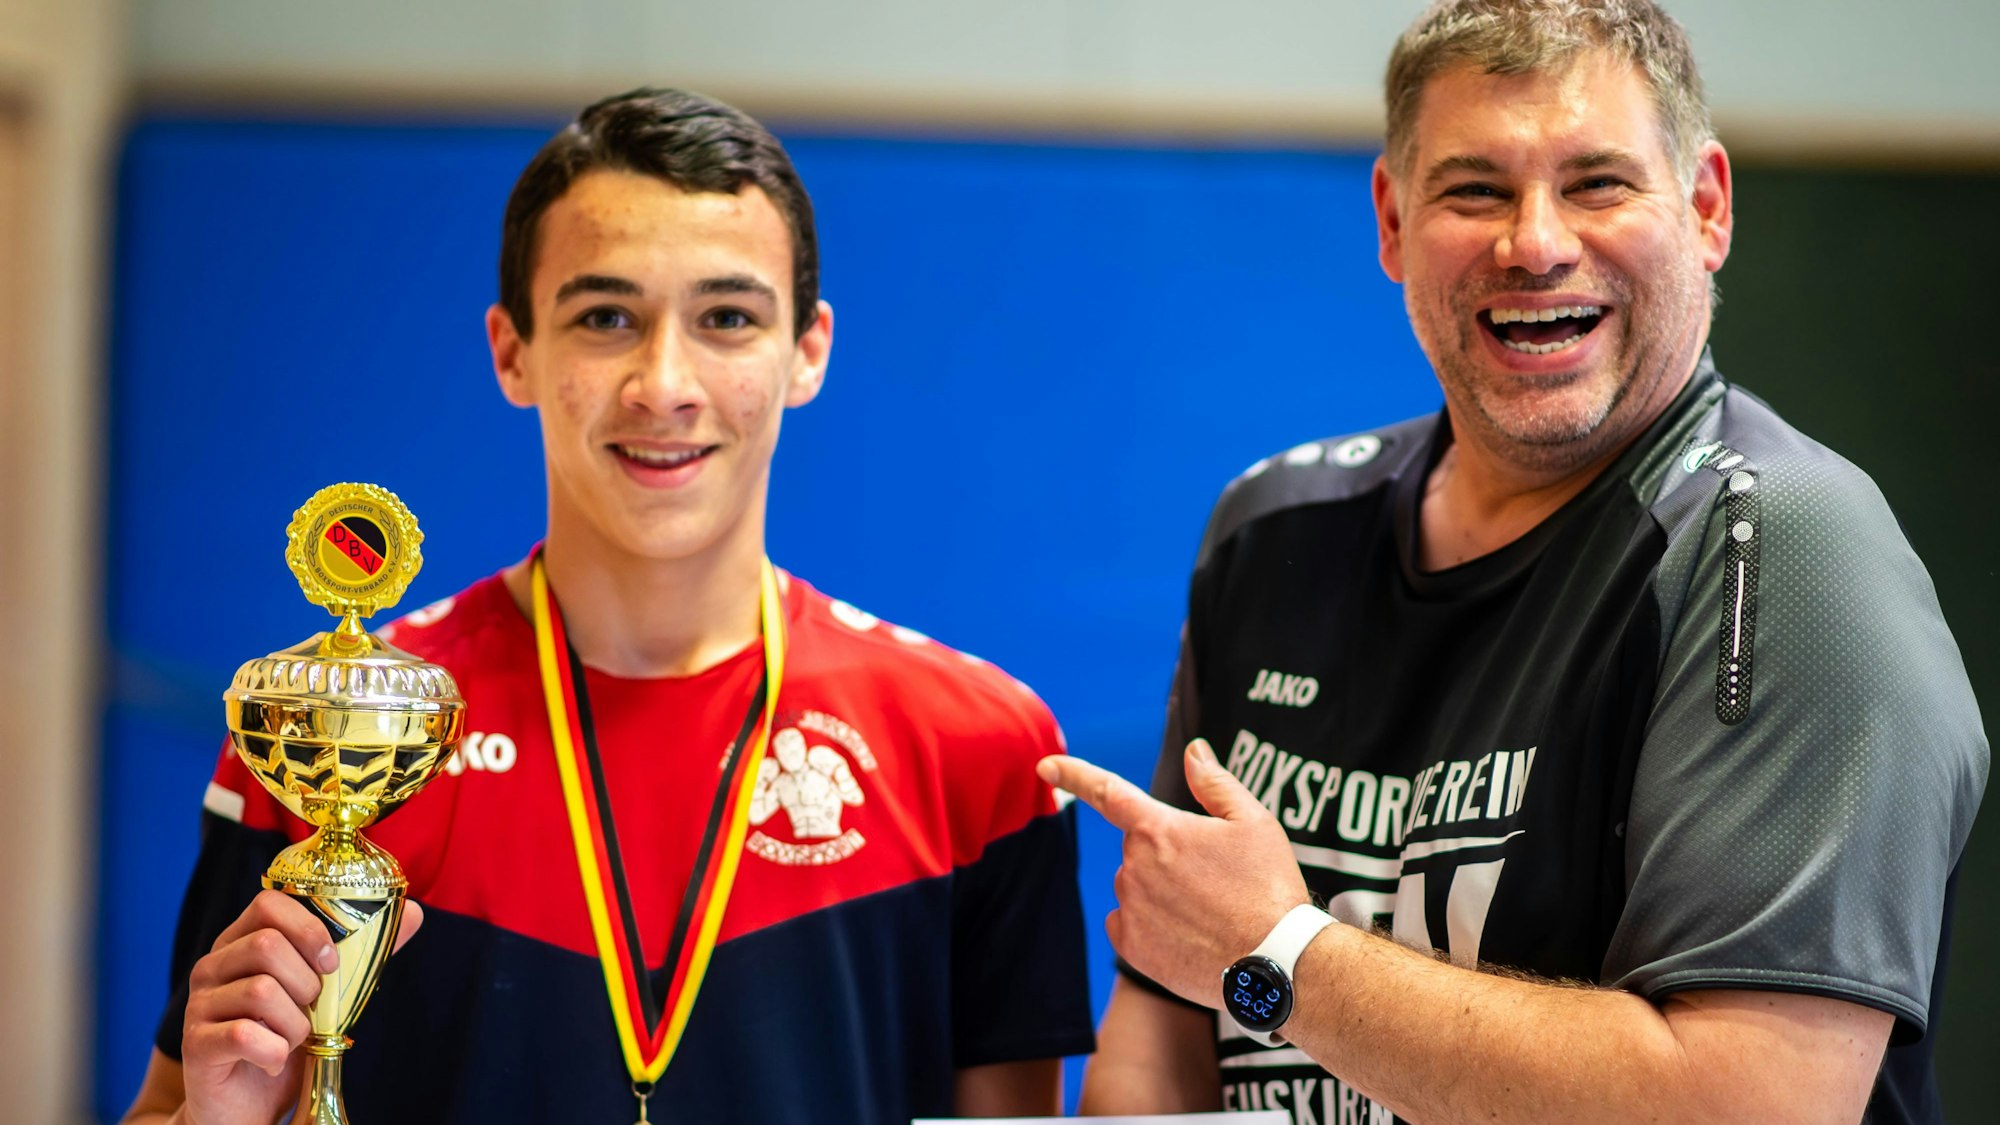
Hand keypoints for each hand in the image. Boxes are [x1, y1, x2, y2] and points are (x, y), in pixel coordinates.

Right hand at [179, 890, 422, 1124]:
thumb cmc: (286, 1039)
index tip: (331, 961)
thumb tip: (415, 912)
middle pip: (266, 945)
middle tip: (311, 1010)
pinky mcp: (197, 1044)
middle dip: (308, 983)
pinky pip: (244, 1035)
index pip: (268, 903)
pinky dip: (275, 1053)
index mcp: (242, 942)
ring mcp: (199, 1005)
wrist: (247, 1105)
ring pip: (262, 991)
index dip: (308, 926)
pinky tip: (274, 1062)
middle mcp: (214, 966)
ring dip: (296, 1024)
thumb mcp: (329, 994)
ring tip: (293, 1040)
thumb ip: (365, 953)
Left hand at [1038, 739, 1307, 1005]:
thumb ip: (1215, 783)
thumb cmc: (1268, 887)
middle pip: (1138, 849)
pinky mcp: (1131, 946)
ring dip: (1161, 892)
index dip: (1073, 774)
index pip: (1107, 792)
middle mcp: (1134, 866)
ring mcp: (1129, 908)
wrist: (1274, 961)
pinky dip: (1149, 924)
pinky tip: (1185, 934)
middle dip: (1166, 855)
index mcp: (1158, 829)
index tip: (1044, 765)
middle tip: (1213, 878)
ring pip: (1135, 887)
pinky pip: (1127, 923)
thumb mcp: (1254, 822)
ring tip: (1209, 911)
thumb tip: (1194, 751)